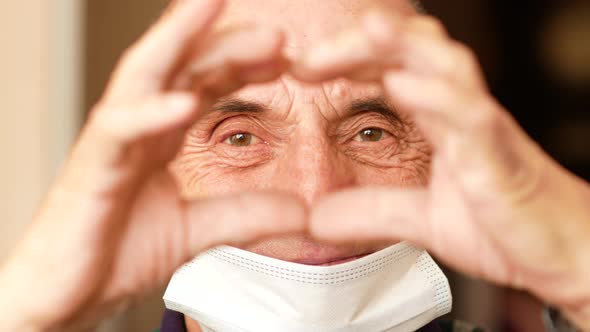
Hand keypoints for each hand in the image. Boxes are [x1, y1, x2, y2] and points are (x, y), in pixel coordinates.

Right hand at [0, 0, 304, 329]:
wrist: (71, 294)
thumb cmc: (118, 252)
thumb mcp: (199, 231)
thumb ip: (246, 216)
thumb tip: (302, 212)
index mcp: (161, 135)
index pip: (204, 84)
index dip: (244, 66)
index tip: (287, 57)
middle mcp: (138, 126)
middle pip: (181, 68)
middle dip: (225, 42)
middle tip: (276, 32)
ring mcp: (112, 140)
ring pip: (142, 75)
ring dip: (178, 39)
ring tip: (212, 8)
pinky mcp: (90, 165)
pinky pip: (118, 129)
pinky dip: (150, 113)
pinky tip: (183, 102)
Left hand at [293, 9, 589, 328]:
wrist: (562, 255)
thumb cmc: (500, 227)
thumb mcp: (420, 220)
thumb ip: (369, 212)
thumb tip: (315, 218)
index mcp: (440, 119)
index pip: (388, 70)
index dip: (344, 60)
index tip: (297, 70)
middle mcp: (460, 112)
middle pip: (410, 53)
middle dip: (357, 45)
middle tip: (304, 57)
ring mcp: (483, 128)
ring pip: (448, 65)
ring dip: (402, 46)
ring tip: (362, 31)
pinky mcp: (501, 156)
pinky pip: (471, 115)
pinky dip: (437, 97)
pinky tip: (402, 88)